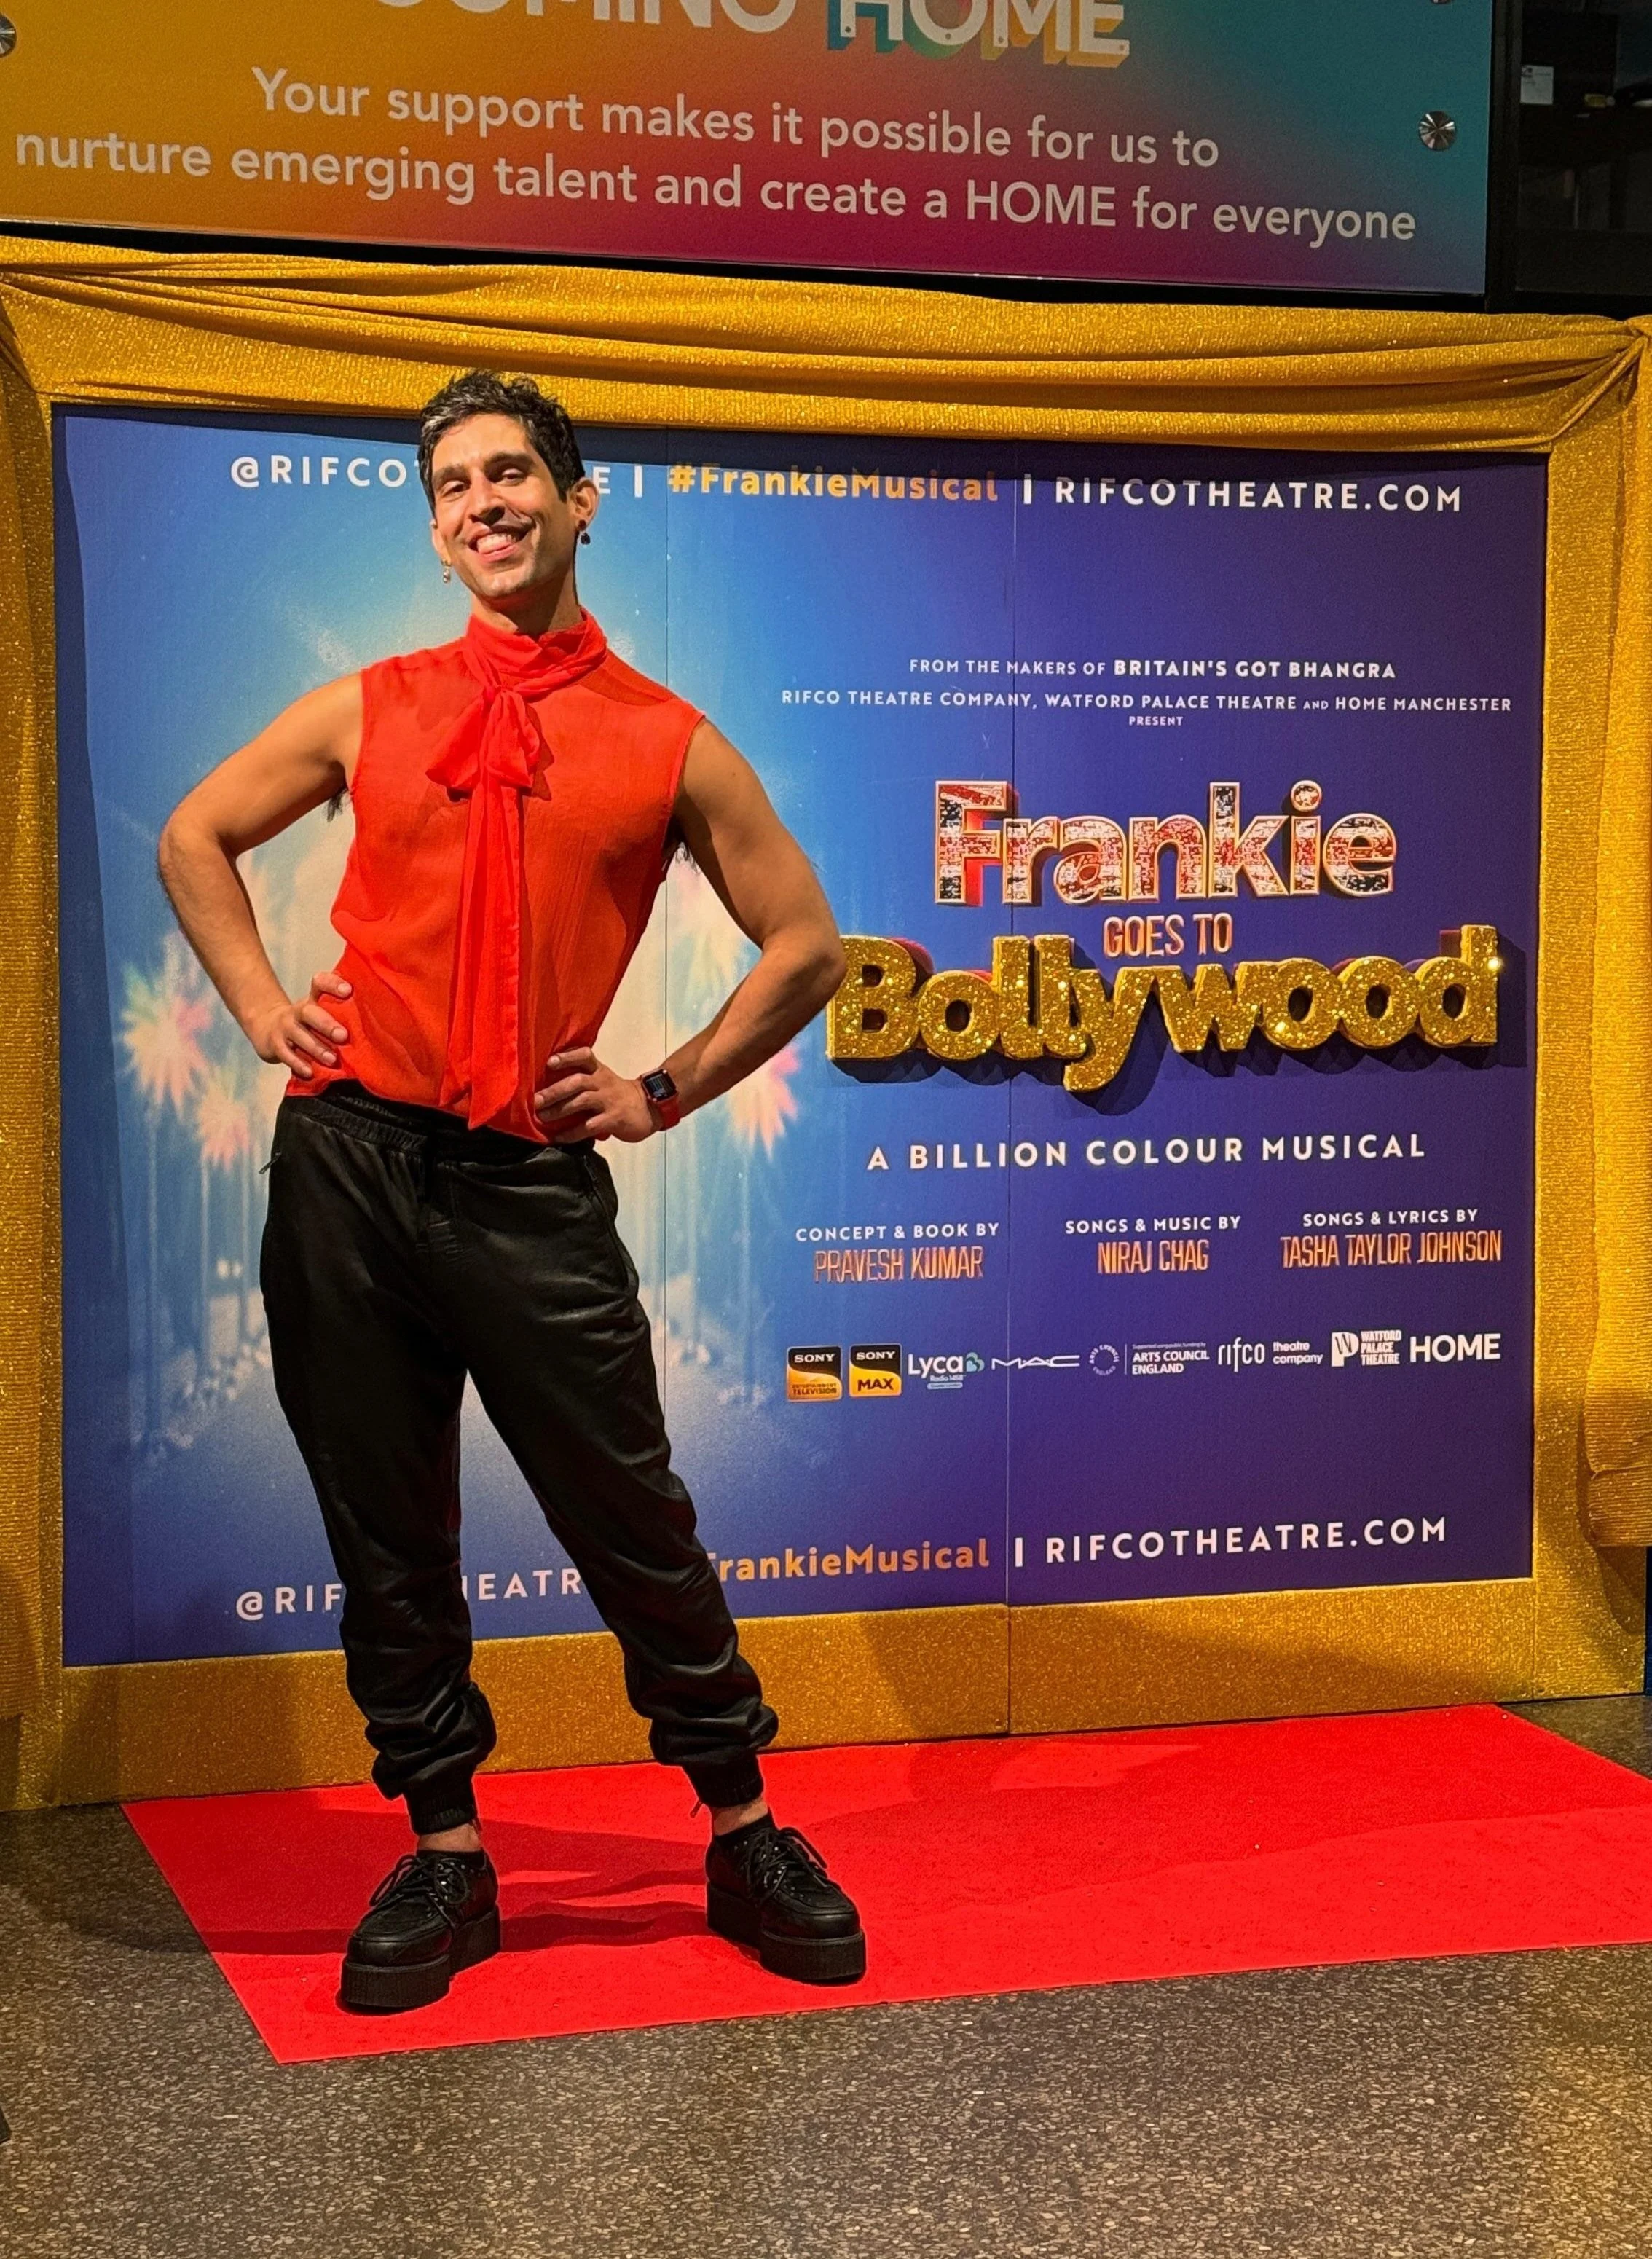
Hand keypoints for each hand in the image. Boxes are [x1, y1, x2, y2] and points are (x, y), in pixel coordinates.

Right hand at [248, 971, 352, 1078]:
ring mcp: (285, 1027)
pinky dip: (298, 1063)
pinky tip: (310, 1071)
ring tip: (332, 1059)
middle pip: (309, 1012)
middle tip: (343, 1035)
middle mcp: (299, 1011)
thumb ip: (340, 1013)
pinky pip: (286, 1054)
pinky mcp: (275, 1045)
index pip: (320, 984)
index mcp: (313, 999)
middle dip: (326, 1024)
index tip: (348, 990)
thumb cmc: (307, 1023)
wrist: (268, 1028)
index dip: (332, 984)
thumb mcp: (320, 1011)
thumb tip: (375, 1022)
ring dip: (316, 1048)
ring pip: (299, 1036)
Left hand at [534, 1047, 656, 1141]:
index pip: (584, 1056)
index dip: (567, 1057)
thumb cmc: (618, 1095)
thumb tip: (548, 1088)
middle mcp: (603, 1082)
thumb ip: (582, 1079)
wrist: (649, 1107)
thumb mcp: (603, 1080)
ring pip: (581, 1101)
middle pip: (577, 1081)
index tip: (550, 1062)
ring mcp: (609, 1101)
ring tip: (543, 1117)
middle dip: (555, 1091)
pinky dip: (571, 1132)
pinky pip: (589, 1126)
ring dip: (559, 1110)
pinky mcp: (613, 1119)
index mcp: (599, 1070)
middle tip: (536, 1100)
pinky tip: (559, 1137)